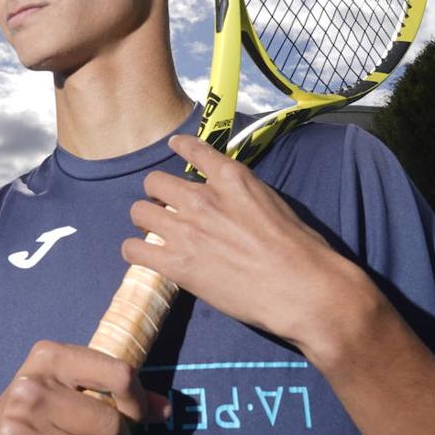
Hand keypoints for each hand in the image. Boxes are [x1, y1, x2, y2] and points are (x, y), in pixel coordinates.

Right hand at [0, 340, 168, 434]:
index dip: (140, 401)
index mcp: (47, 360)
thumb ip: (113, 397)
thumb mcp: (64, 398)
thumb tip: (166, 410)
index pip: (119, 372)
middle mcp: (30, 390)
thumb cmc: (27, 429)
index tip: (139, 419)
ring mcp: (17, 433)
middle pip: (113, 427)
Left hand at [122, 134, 365, 354]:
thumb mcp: (272, 202)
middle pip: (154, 182)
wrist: (301, 287)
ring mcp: (186, 231)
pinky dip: (136, 252)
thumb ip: (243, 194)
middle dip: (157, 194)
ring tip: (155, 233)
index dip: (179, 146)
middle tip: (166, 209)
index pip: (192, 149)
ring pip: (138, 212)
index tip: (174, 146)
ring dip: (145, 221)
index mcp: (232, 178)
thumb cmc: (300, 248)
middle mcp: (203, 198)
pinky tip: (146, 257)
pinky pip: (133, 250)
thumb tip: (230, 201)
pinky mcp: (177, 264)